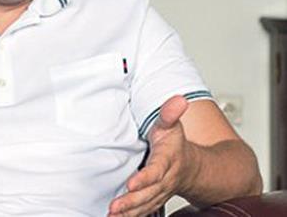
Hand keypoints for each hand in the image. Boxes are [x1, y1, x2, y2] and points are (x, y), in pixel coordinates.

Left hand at [108, 95, 194, 216]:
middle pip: (148, 194)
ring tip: (112, 215)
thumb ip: (170, 113)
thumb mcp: (172, 125)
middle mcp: (165, 180)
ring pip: (146, 205)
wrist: (192, 167)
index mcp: (167, 160)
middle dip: (132, 201)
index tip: (131, 183)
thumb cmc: (175, 144)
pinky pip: (144, 211)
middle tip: (115, 207)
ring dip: (130, 213)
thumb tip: (179, 99)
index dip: (145, 178)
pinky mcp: (154, 200)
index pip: (156, 171)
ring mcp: (160, 192)